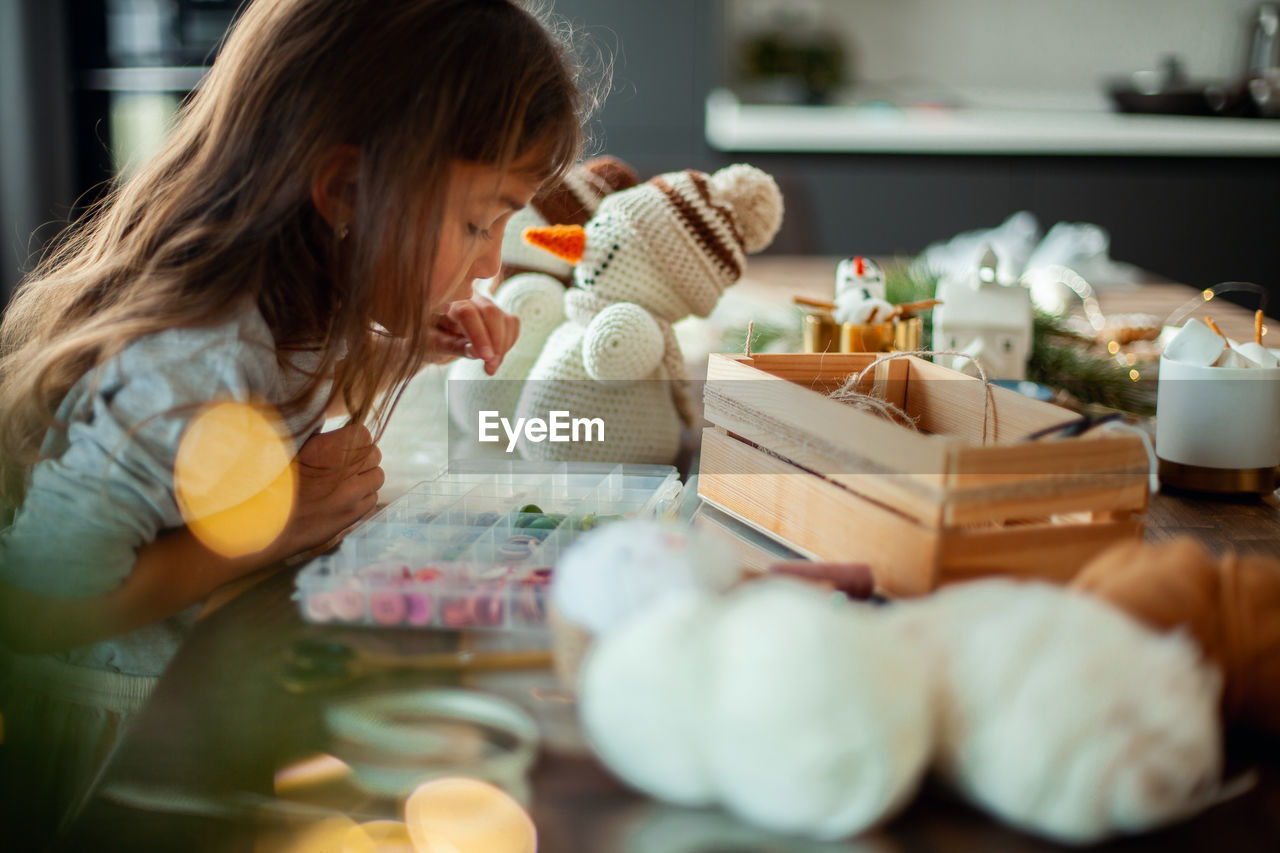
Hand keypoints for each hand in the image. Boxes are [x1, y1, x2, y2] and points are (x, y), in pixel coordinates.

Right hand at [279, 423, 384, 556]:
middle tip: (345, 462)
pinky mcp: (352, 515)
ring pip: (378, 476)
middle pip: (374, 454)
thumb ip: (322, 441)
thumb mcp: (294, 450)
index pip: (364, 434)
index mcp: (326, 450)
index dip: (355, 438)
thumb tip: (344, 436)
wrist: (266, 524)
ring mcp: (351, 496)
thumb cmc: (274, 482)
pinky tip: (344, 497)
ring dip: (366, 476)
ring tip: (345, 481)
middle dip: (362, 456)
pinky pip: (372, 498)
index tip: (344, 442)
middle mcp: (343, 472)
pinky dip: (363, 496)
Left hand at [431, 295, 519, 374]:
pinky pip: (512, 324)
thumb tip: (478, 353)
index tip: (485, 358)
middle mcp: (468, 296)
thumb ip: (452, 346)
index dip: (479, 335)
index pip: (468, 313)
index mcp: (446, 300)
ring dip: (503, 346)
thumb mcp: (431, 345)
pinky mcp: (497, 313)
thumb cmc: (425, 338)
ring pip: (505, 319)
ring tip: (491, 367)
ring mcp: (484, 303)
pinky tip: (496, 357)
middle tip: (490, 368)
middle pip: (491, 312)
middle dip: (496, 343)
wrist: (429, 333)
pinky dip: (509, 342)